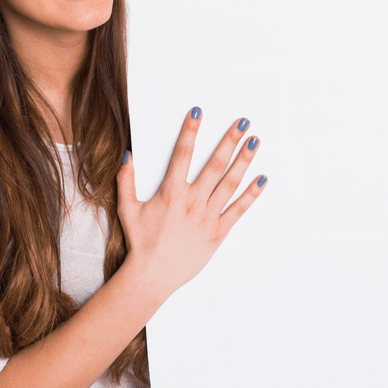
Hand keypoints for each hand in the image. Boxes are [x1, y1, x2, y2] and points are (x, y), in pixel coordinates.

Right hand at [116, 110, 266, 298]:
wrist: (152, 275)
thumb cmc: (141, 242)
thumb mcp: (127, 209)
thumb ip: (126, 180)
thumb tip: (127, 155)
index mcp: (171, 193)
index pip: (182, 154)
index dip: (190, 131)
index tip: (198, 111)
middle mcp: (192, 202)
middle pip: (215, 164)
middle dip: (229, 140)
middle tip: (243, 122)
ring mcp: (208, 217)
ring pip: (230, 183)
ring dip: (244, 161)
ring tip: (255, 142)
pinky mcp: (219, 232)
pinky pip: (239, 210)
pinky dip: (252, 194)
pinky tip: (262, 179)